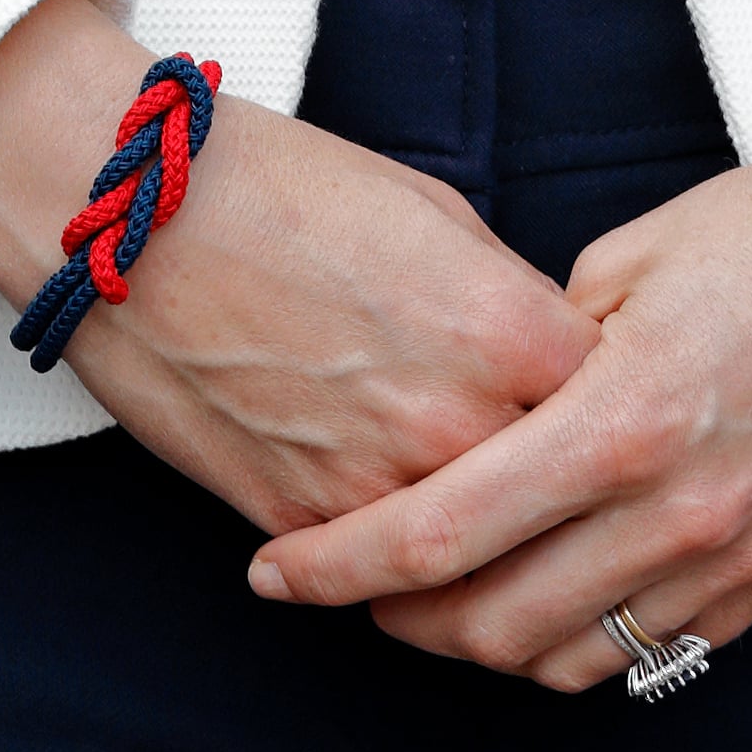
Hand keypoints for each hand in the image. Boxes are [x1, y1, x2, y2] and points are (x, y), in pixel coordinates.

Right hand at [0, 0, 598, 532]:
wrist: (133, 215)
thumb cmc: (283, 190)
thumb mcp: (437, 218)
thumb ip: (512, 304)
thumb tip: (546, 356)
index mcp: (510, 334)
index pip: (618, 406)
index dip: (613, 401)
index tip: (600, 398)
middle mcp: (457, 425)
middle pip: (559, 496)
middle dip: (563, 480)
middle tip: (553, 465)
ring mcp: (377, 485)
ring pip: (474, 552)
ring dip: (485, 531)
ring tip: (472, 491)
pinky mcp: (300, 518)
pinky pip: (381, 561)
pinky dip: (397, 544)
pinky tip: (390, 500)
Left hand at [246, 95, 751, 689]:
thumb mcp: (630, 262)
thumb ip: (539, 360)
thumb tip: (479, 415)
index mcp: (623, 419)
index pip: (440, 532)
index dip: (337, 564)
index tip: (278, 569)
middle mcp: (685, 511)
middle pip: (493, 625)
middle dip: (397, 617)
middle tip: (355, 579)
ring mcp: (748, 554)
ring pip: (575, 661)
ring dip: (485, 642)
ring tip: (443, 595)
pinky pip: (664, 649)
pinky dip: (585, 641)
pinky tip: (552, 594)